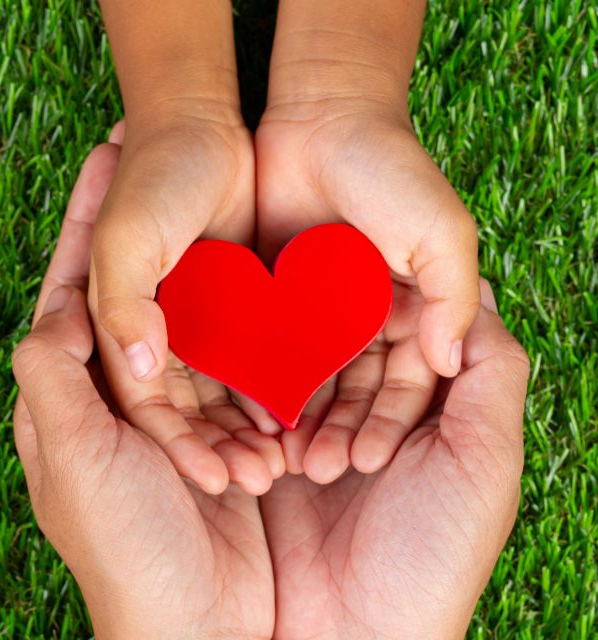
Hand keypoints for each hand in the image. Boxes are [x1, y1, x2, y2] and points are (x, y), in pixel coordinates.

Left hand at [13, 143, 272, 639]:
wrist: (193, 630)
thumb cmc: (123, 546)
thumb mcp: (71, 451)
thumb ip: (53, 370)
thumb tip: (58, 303)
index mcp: (64, 395)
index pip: (71, 289)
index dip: (86, 220)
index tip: (106, 156)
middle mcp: (108, 401)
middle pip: (128, 295)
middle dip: (145, 231)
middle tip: (162, 160)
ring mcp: (161, 419)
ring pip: (185, 327)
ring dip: (205, 277)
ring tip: (222, 208)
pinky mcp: (212, 439)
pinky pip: (229, 372)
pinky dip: (246, 339)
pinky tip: (266, 294)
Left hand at [253, 101, 480, 478]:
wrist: (321, 115)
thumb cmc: (391, 170)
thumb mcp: (441, 232)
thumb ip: (452, 298)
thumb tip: (450, 363)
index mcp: (407, 317)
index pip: (402, 389)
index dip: (387, 425)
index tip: (365, 460)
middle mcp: (355, 324)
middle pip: (346, 395)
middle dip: (331, 434)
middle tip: (310, 473)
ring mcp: (306, 314)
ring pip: (299, 382)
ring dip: (288, 421)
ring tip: (271, 460)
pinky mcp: (261, 299)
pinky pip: (255, 350)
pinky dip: (249, 382)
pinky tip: (238, 417)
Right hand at [258, 280, 528, 639]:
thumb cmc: (432, 555)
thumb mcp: (487, 458)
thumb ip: (492, 369)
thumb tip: (473, 290)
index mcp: (439, 403)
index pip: (417, 326)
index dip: (398, 323)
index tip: (374, 332)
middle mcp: (379, 407)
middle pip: (353, 340)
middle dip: (348, 378)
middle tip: (351, 435)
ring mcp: (320, 425)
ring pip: (304, 367)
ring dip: (308, 407)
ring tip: (320, 469)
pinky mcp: (271, 448)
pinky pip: (261, 403)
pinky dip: (267, 421)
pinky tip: (276, 455)